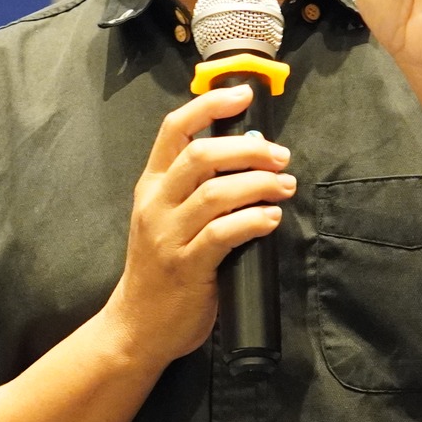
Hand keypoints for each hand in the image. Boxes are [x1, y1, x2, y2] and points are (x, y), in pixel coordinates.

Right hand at [105, 84, 295, 369]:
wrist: (137, 325)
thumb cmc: (161, 267)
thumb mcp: (168, 217)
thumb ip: (199, 187)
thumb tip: (251, 152)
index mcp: (151, 185)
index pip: (174, 128)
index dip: (210, 106)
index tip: (242, 96)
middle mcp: (155, 204)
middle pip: (201, 156)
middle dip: (249, 150)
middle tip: (281, 156)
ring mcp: (168, 235)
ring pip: (216, 192)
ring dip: (259, 184)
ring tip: (284, 187)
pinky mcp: (186, 266)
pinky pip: (224, 234)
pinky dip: (253, 220)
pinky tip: (271, 218)